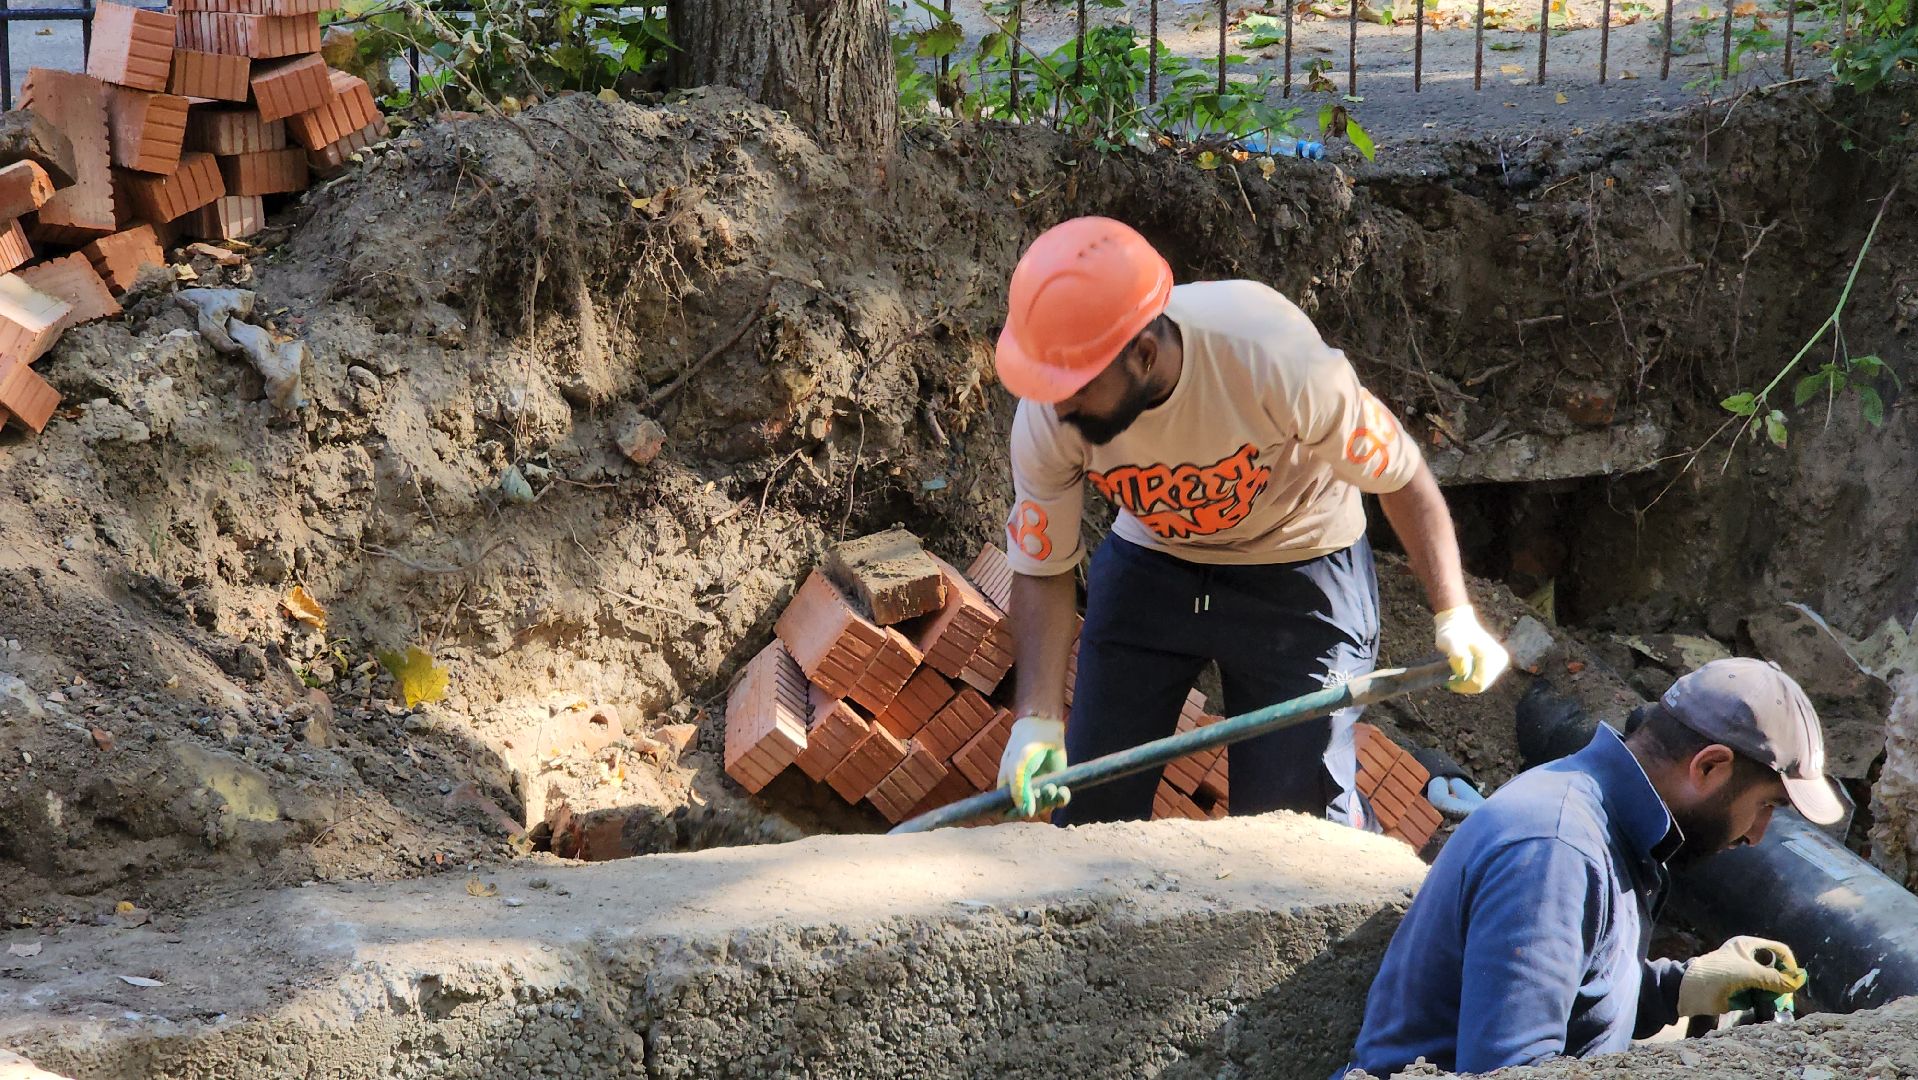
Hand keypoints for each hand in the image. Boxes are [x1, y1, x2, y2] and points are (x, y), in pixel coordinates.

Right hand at [997, 716, 1069, 817]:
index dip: (1014, 813)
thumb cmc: (1025, 746)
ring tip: (1052, 787)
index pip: (1007, 810)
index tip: (1023, 810)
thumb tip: (1027, 814)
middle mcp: (1024, 789)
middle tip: (1041, 791)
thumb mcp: (1017, 768)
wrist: (1044, 728)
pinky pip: (1059, 800)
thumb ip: (1019, 791)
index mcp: (1008, 786)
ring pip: (1045, 806)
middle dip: (1036, 804)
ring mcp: (1040, 786)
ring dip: (1049, 800)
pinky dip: (1062, 798)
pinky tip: (1063, 790)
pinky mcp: (1055, 782)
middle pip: (1029, 810)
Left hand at [1434, 605, 1509, 694]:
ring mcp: (1501, 660)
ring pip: (1482, 683)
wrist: (1457, 620)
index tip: (1448, 682)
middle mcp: (1500, 659)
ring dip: (1468, 681)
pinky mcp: (1498, 662)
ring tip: (1455, 672)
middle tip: (1450, 678)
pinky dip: (1472, 677)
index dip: (1462, 686)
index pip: (1478, 683)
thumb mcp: (1448, 641)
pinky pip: (1484, 678)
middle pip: (1481, 685)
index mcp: (1491, 655)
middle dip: (1465, 684)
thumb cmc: (1451, 631)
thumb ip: (1457, 655)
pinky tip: (1462, 671)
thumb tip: (1464, 673)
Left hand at [1678, 936, 1807, 1016]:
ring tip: (1776, 1002)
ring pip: (1770, 983)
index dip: (1789, 963)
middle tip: (1786, 995)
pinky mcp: (1742, 990)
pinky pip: (1760, 995)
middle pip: (1776, 968)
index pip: (1779, 950)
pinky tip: (1763, 1006)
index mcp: (1749, 946)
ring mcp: (1745, 975)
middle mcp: (1749, 958)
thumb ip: (1773, 978)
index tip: (1793, 979)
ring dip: (1774, 993)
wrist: (1691, 990)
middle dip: (1783, 981)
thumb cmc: (1718, 973)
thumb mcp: (1748, 973)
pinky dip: (1764, 1000)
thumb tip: (1795, 983)